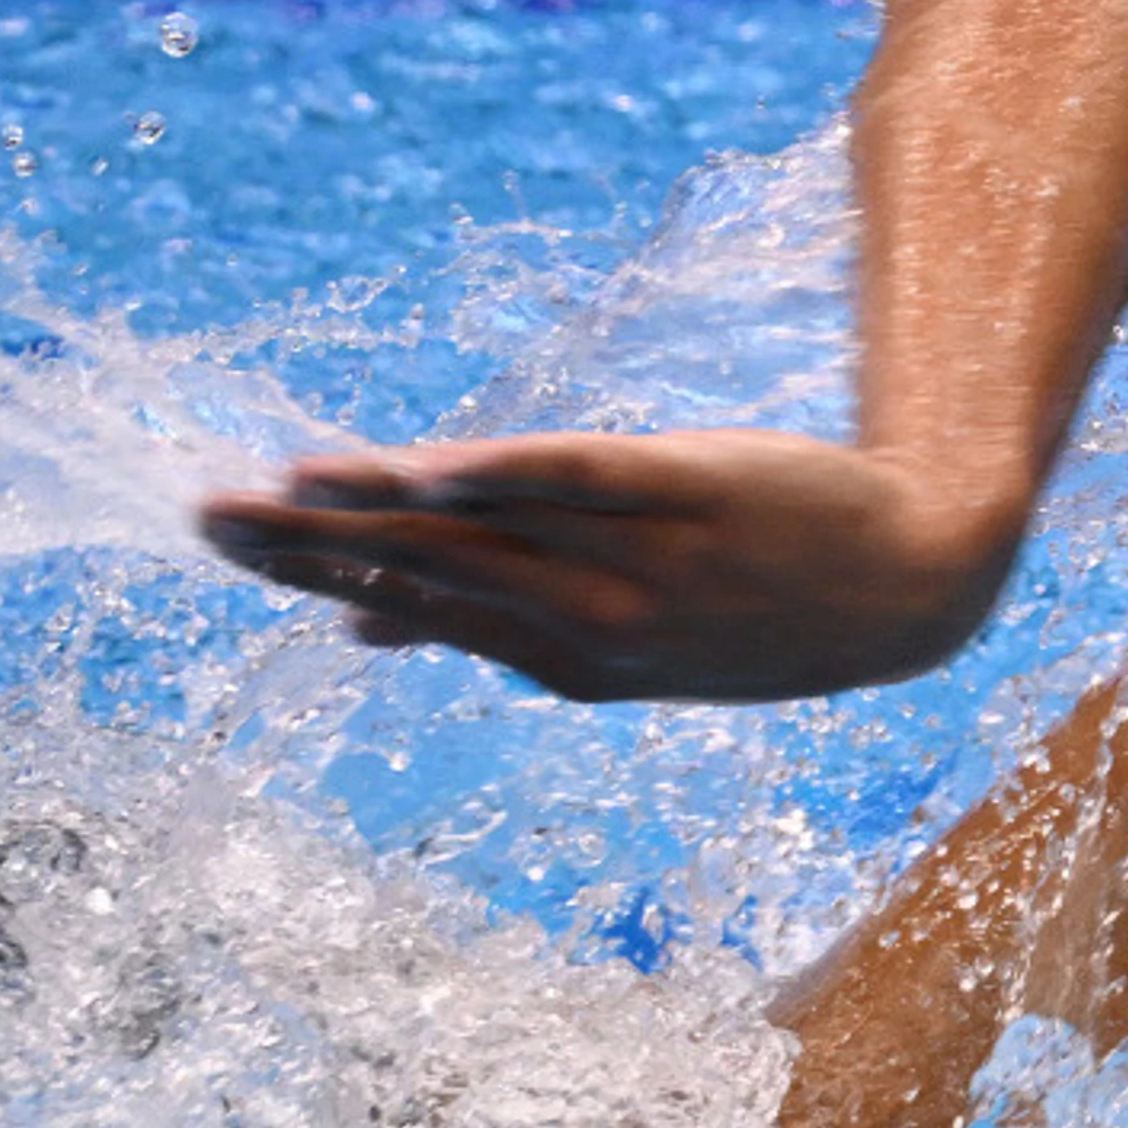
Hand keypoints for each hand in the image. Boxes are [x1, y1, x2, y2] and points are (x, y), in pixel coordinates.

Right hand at [199, 429, 1026, 702]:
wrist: (919, 585)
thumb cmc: (763, 601)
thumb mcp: (634, 639)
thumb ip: (502, 626)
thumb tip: (364, 637)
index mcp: (572, 658)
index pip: (425, 609)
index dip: (327, 576)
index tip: (237, 545)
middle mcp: (599, 618)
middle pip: (436, 573)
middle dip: (318, 548)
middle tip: (209, 518)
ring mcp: (648, 559)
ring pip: (492, 534)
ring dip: (382, 510)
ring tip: (287, 484)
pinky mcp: (699, 491)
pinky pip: (591, 482)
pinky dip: (511, 477)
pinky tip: (435, 468)